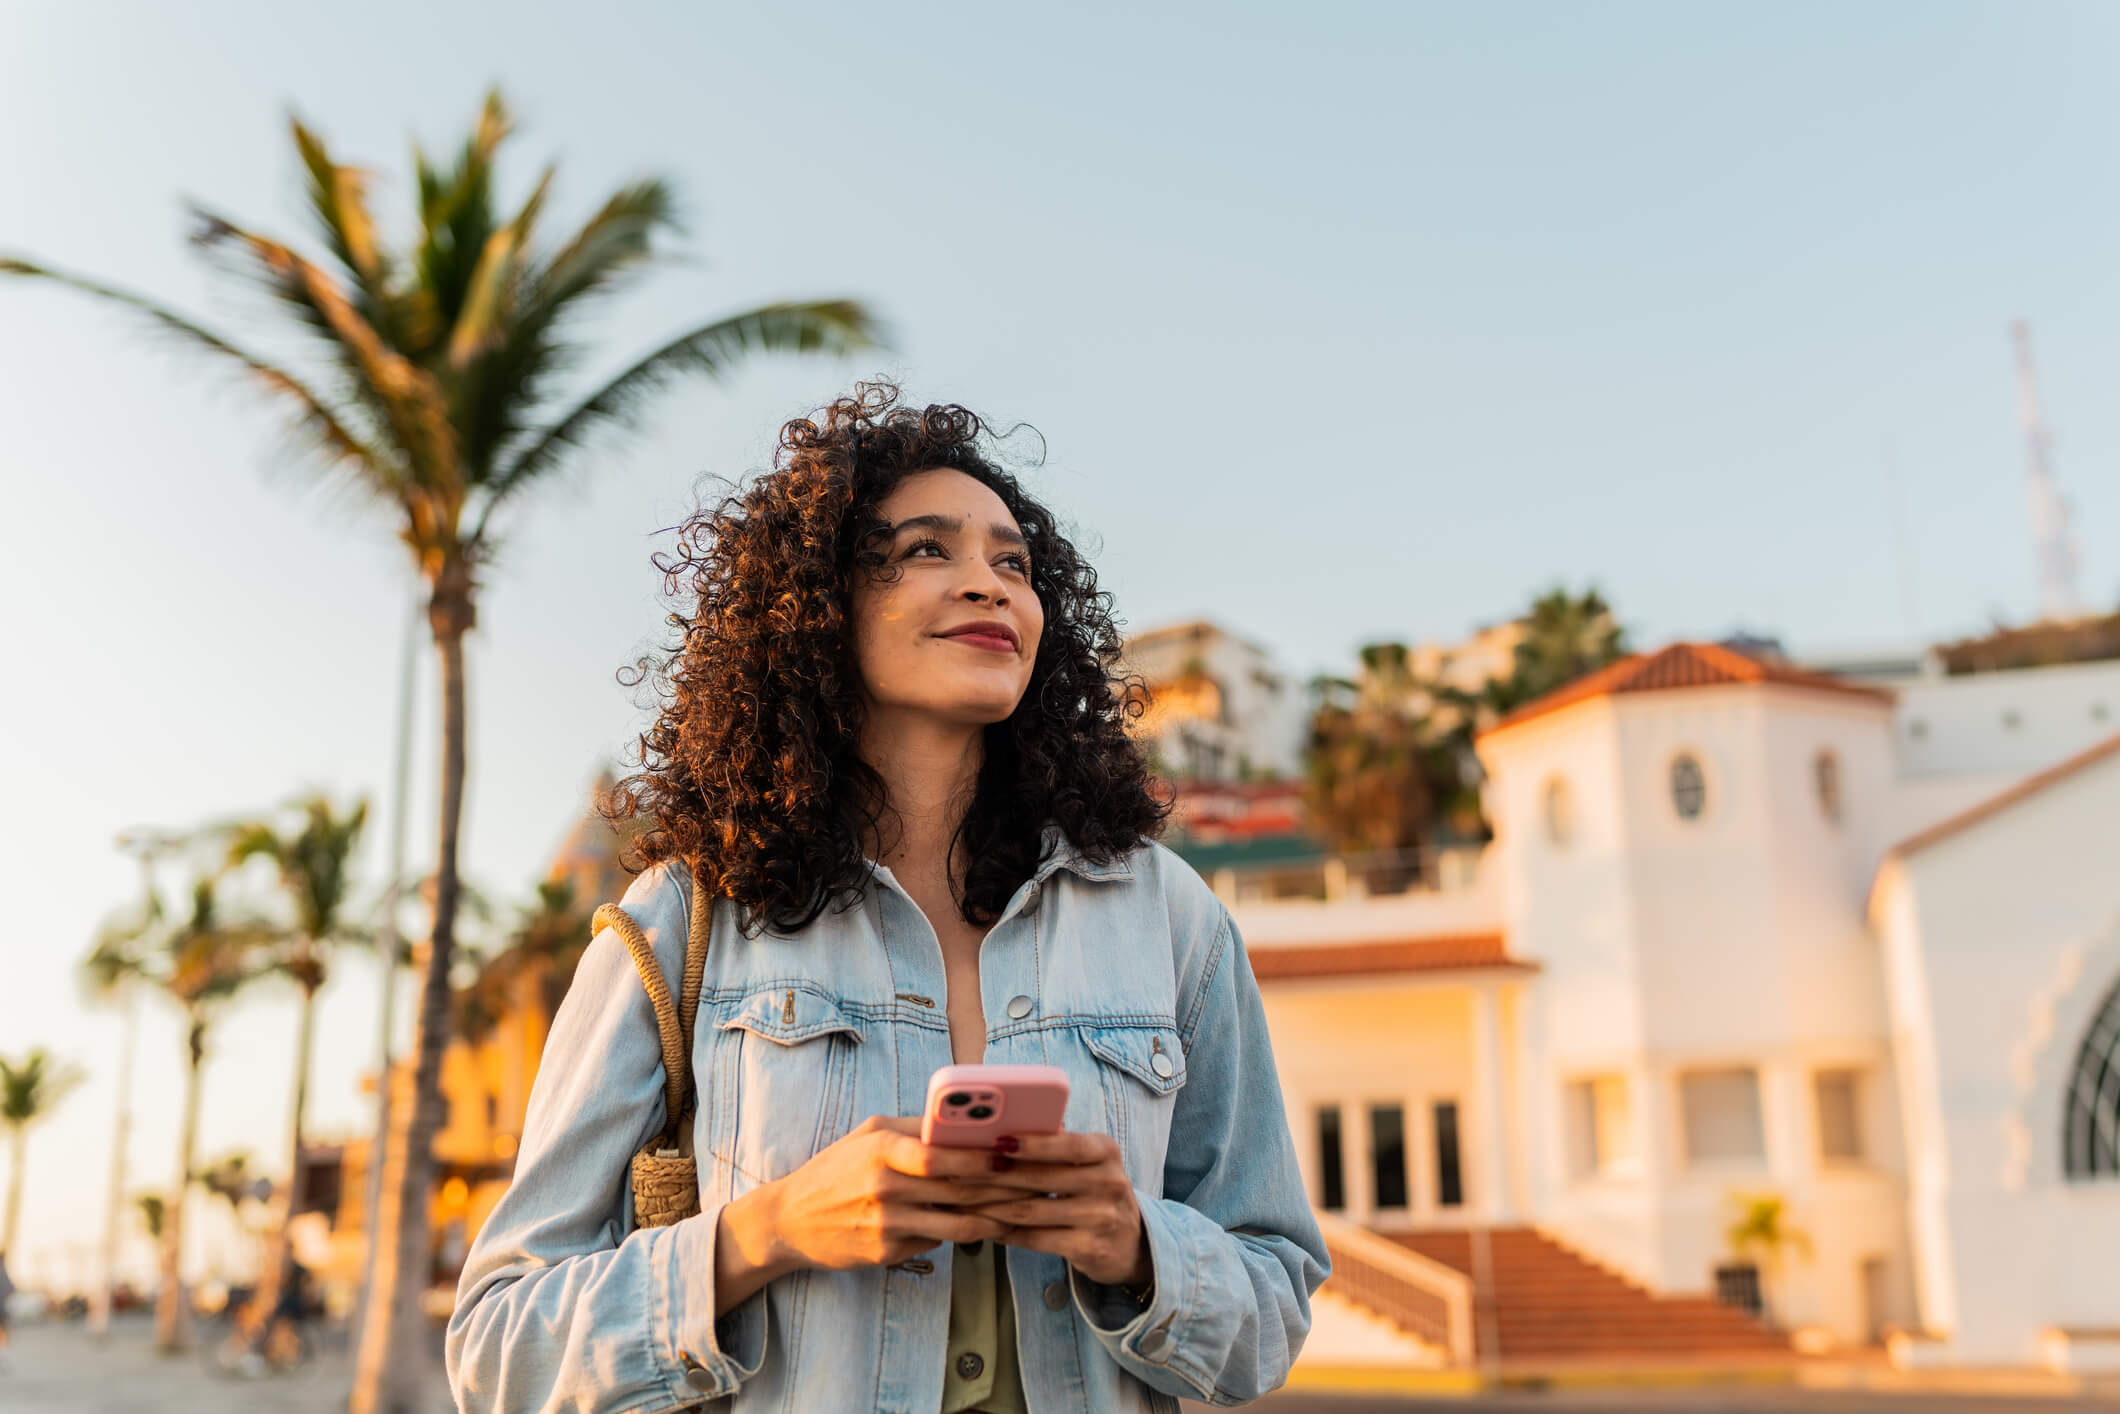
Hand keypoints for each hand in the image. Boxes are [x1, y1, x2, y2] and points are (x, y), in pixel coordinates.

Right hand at [725, 1116, 1020, 1282]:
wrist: (789, 1220)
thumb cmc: (836, 1169)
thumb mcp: (867, 1135)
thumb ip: (913, 1128)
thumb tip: (965, 1121)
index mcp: (881, 1151)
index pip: (938, 1154)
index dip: (980, 1156)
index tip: (1015, 1151)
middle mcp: (884, 1188)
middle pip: (957, 1190)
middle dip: (1004, 1186)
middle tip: (1039, 1181)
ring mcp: (886, 1225)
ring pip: (956, 1224)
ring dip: (997, 1217)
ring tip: (1027, 1209)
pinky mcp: (886, 1254)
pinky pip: (937, 1241)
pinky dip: (966, 1234)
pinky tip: (992, 1228)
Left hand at [965, 1131, 1149, 1287]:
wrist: (1132, 1243)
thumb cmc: (1095, 1192)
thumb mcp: (1088, 1162)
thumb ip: (1055, 1145)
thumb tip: (1004, 1127)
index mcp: (1105, 1151)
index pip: (1067, 1143)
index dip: (1030, 1142)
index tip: (995, 1139)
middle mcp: (1108, 1182)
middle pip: (1041, 1177)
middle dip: (994, 1174)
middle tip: (958, 1170)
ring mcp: (1101, 1218)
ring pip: (1032, 1210)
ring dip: (991, 1205)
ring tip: (961, 1198)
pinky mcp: (1089, 1248)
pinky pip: (1036, 1239)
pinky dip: (1006, 1232)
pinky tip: (984, 1226)